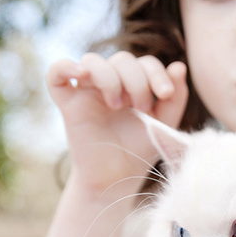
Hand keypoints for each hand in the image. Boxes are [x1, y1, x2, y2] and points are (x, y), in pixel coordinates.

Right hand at [47, 52, 188, 196]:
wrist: (117, 177)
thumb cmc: (140, 149)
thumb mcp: (165, 124)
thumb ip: (175, 97)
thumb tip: (179, 66)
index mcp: (134, 84)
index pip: (144, 62)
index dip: (157, 72)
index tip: (165, 95)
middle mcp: (110, 82)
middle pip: (121, 59)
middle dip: (136, 80)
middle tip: (141, 107)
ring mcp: (87, 90)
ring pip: (92, 61)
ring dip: (109, 77)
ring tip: (117, 105)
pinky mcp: (67, 103)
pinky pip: (56, 73)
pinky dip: (65, 67)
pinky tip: (81, 75)